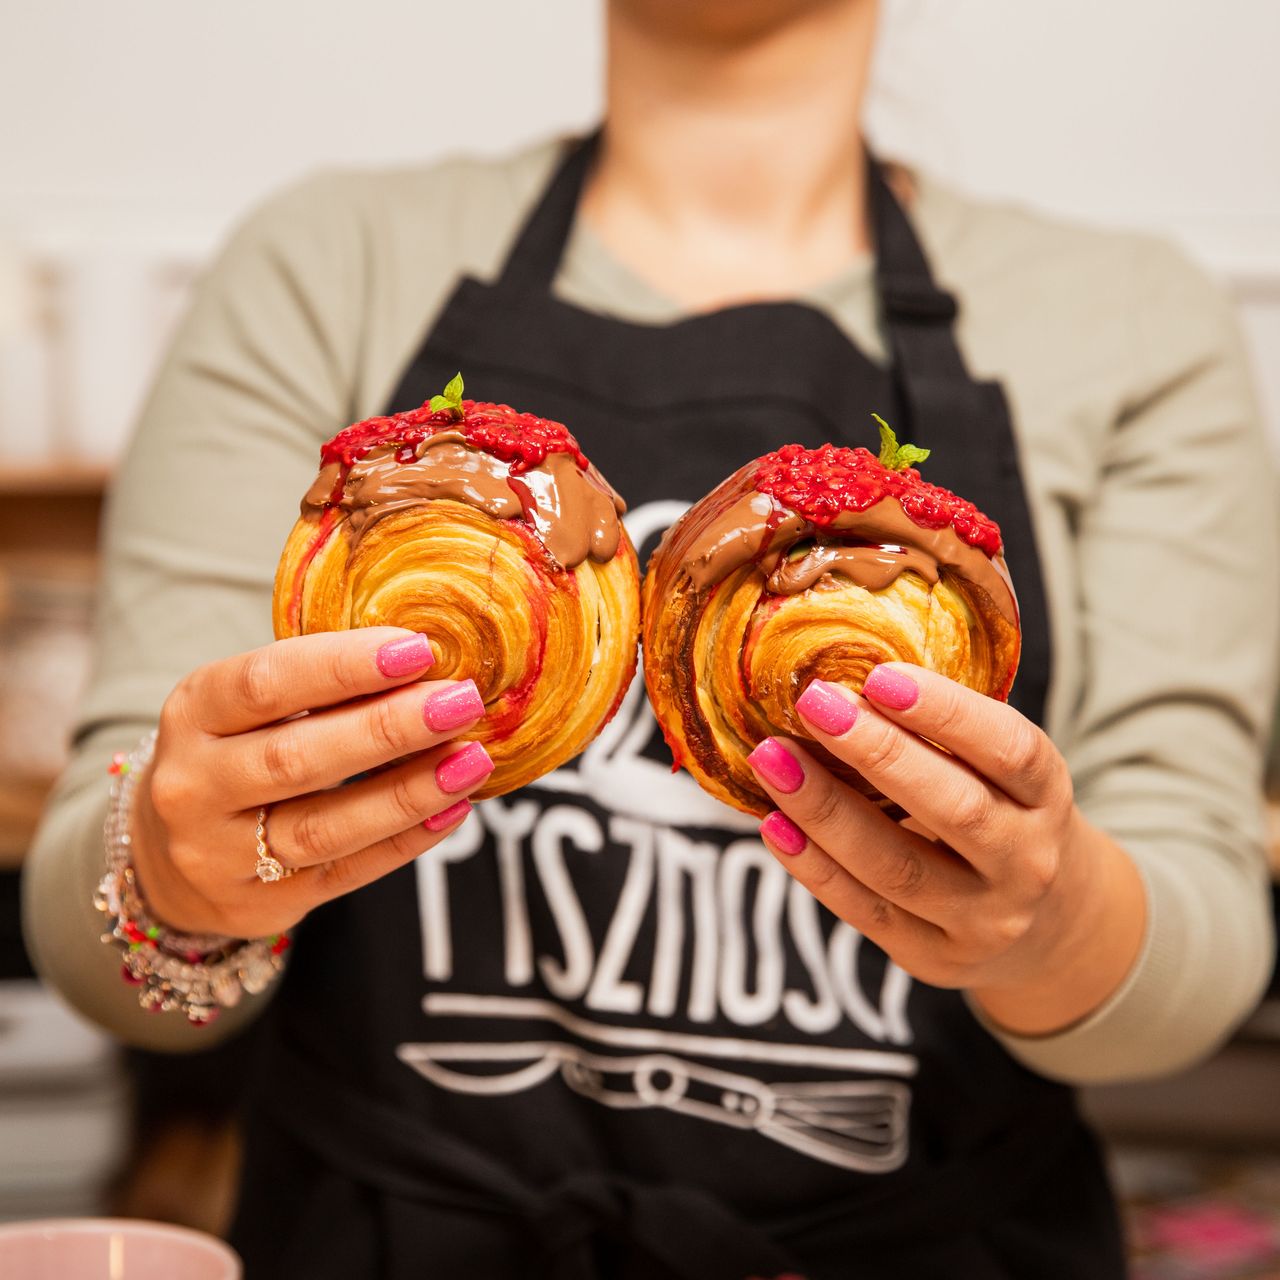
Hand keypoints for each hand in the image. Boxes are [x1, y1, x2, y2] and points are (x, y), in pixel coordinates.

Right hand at [130, 628, 490, 939]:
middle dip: (389, 728)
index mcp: (194, 711)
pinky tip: (454, 809)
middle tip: (462, 701)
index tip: (418, 649)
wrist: (168, 852)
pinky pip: (346, 872)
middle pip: (297, 758)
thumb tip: (427, 661)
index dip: (344, 665)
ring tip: (471, 760)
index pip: (265, 683)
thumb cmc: (237, 750)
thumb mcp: (250, 704)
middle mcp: (194, 785)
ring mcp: (220, 854)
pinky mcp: (260, 904)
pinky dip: (405, 841)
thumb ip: (321, 683)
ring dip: (408, 792)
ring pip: (325, 827)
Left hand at [747, 664, 1146, 1035]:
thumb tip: (844, 682)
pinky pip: (864, 910)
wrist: (1047, 927)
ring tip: (772, 758)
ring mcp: (983, 918)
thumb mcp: (1001, 772)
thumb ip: (944, 736)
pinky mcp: (933, 956)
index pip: (1010, 751)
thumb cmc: (1000, 816)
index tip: (879, 676)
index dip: (947, 713)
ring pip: (897, 865)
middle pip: (954, 808)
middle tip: (813, 703)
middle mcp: (1026, 861)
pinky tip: (774, 823)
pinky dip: (814, 865)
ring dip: (826, 809)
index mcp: (1047, 797)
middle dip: (877, 752)